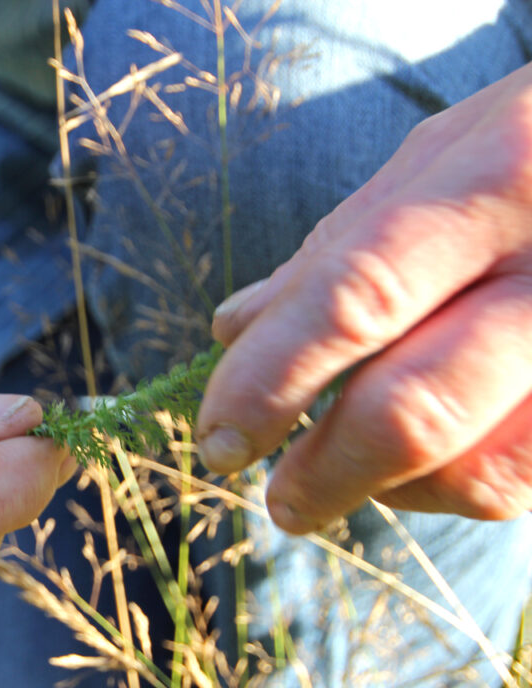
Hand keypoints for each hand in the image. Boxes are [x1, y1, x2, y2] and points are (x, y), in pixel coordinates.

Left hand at [196, 62, 531, 532]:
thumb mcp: (445, 155)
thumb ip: (341, 244)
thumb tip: (232, 331)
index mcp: (499, 177)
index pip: (357, 298)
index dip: (271, 380)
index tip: (218, 439)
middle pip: (416, 409)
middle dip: (324, 472)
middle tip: (280, 501)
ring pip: (483, 471)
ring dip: (392, 490)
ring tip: (352, 473)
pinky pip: (529, 476)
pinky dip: (459, 488)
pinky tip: (429, 465)